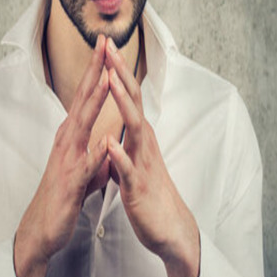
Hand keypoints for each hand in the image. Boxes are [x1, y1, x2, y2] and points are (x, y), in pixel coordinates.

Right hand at [14, 35, 110, 276]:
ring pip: (82, 122)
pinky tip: (105, 139)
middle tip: (103, 42)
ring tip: (106, 76)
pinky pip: (85, 164)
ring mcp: (67, 158)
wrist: (43, 229)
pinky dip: (95, 151)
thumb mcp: (85, 167)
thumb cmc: (64, 195)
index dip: (97, 70)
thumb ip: (97, 152)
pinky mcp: (70, 181)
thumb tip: (109, 142)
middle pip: (82, 98)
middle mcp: (67, 139)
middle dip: (94, 69)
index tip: (107, 46)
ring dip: (95, 99)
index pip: (86, 95)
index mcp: (72, 133)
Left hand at [104, 37, 198, 268]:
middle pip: (133, 102)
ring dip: (121, 102)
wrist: (169, 227)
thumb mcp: (134, 162)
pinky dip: (119, 154)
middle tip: (111, 48)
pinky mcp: (138, 186)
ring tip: (110, 80)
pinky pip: (128, 168)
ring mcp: (142, 162)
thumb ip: (123, 146)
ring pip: (134, 127)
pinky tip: (110, 142)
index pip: (129, 97)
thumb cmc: (150, 192)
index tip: (107, 48)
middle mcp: (144, 143)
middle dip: (121, 74)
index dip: (118, 72)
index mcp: (140, 136)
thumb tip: (110, 134)